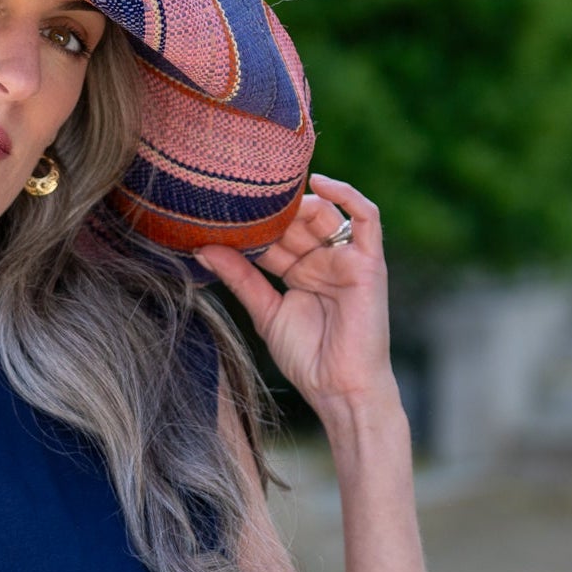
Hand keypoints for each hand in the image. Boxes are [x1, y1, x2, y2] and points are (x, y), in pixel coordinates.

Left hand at [193, 171, 397, 414]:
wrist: (339, 387)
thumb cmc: (307, 357)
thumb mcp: (264, 311)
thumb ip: (239, 277)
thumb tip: (202, 248)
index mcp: (299, 270)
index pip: (275, 235)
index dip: (252, 225)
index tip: (220, 212)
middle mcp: (324, 260)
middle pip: (297, 221)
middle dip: (272, 212)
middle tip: (242, 204)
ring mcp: (347, 259)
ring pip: (325, 213)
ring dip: (300, 203)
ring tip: (271, 200)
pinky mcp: (369, 262)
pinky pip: (367, 217)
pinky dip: (347, 195)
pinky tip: (319, 183)